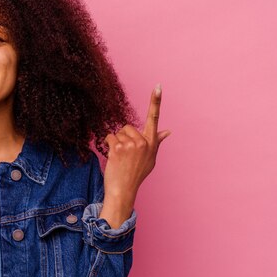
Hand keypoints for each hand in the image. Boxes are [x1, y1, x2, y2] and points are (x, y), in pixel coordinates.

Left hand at [100, 85, 170, 226]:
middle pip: (128, 127)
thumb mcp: (151, 159)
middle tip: (126, 155)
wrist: (123, 189)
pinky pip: (109, 137)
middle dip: (124, 137)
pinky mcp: (118, 148)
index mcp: (152, 143)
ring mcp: (131, 145)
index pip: (154, 118)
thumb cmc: (136, 174)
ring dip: (116, 143)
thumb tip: (168, 131)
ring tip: (120, 158)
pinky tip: (113, 156)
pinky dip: (108, 145)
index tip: (158, 87)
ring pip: (118, 133)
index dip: (156, 101)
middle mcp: (143, 142)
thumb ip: (157, 142)